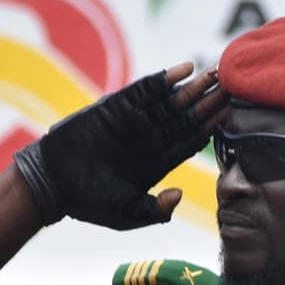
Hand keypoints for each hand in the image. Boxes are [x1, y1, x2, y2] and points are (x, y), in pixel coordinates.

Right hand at [12, 64, 226, 229]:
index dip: (211, 126)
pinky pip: (143, 91)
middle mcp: (150, 139)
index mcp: (157, 163)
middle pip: (187, 117)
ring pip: (171, 101)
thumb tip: (179, 196)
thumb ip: (154, 210)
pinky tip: (183, 70)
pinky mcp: (115, 108)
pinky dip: (163, 80)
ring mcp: (133, 122)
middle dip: (209, 101)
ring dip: (193, 87)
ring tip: (215, 72)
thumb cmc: (88, 203)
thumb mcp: (125, 214)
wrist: (51, 184)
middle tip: (232, 85)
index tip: (231, 112)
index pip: (191, 141)